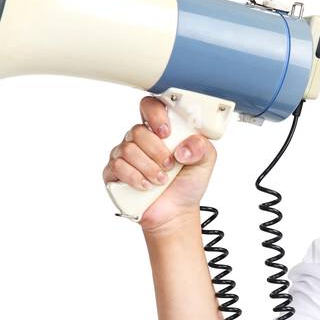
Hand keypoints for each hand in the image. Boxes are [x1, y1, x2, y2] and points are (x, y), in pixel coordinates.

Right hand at [102, 95, 217, 234]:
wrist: (176, 212)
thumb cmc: (186, 183)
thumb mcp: (205, 162)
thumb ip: (201, 147)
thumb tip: (183, 148)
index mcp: (159, 130)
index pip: (149, 106)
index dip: (155, 115)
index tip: (166, 132)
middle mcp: (139, 140)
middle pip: (137, 131)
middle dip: (157, 152)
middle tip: (170, 166)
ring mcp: (124, 155)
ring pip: (128, 150)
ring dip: (149, 168)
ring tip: (161, 180)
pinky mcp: (113, 173)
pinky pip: (117, 167)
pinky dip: (136, 178)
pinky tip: (147, 186)